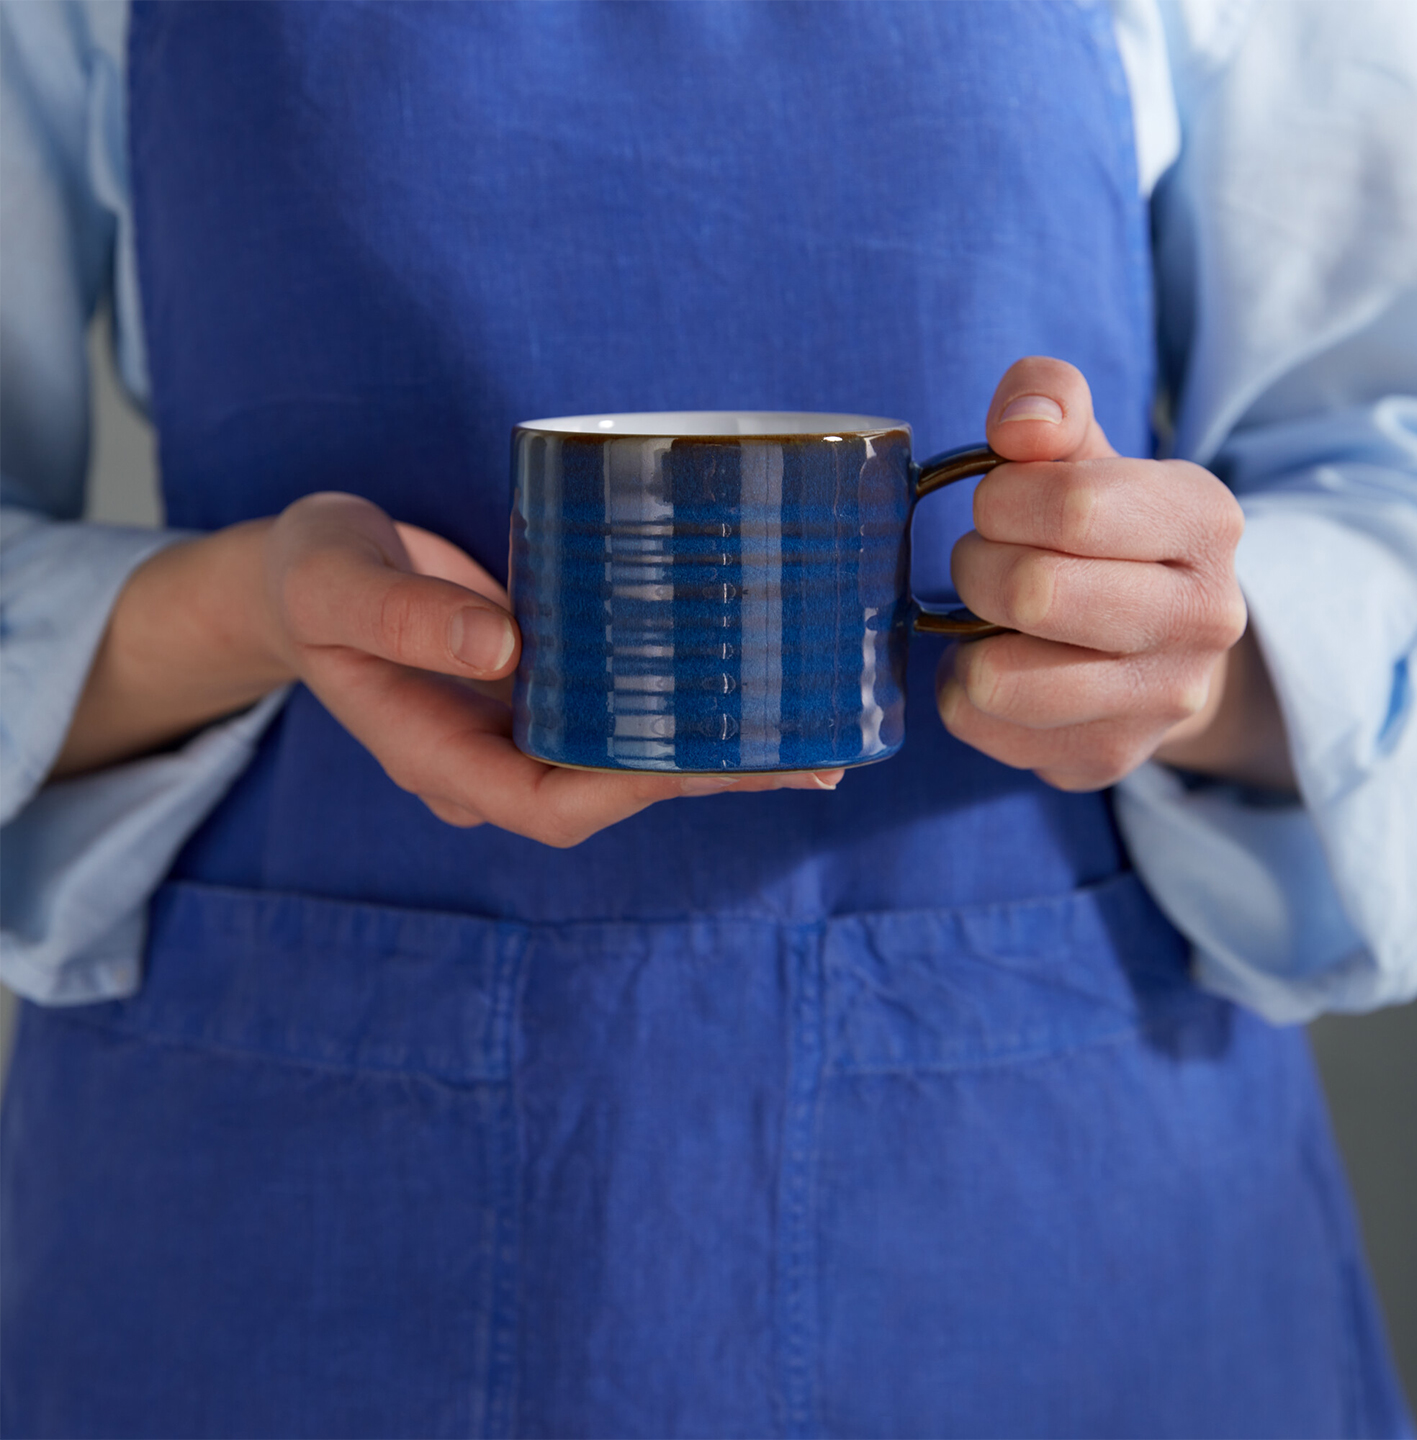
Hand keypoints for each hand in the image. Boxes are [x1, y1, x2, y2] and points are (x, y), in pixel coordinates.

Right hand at [55, 493, 841, 843]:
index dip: (626, 792)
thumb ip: (403, 615)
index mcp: (437, 756)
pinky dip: (682, 705)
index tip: (702, 759)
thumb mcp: (335, 581)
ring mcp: (520, 729)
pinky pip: (620, 711)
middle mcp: (492, 758)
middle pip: (610, 795)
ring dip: (714, 754)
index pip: (545, 805)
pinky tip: (748, 685)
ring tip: (812, 735)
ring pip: (625, 761)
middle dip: (705, 783)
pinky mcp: (544, 688)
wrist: (309, 572)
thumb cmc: (311, 576)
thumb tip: (505, 646)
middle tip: (806, 757)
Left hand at [936, 357, 1291, 791]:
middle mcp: (1204, 618)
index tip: (999, 503)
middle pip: (1035, 592)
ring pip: (1000, 679)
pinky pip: (980, 725)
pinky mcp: (1105, 757)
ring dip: (965, 637)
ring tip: (988, 618)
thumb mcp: (1085, 450)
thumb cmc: (1103, 534)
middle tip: (983, 560)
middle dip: (978, 566)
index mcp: (1206, 520)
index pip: (1076, 504)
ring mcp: (1161, 701)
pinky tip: (997, 665)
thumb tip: (1019, 425)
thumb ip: (1048, 401)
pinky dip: (962, 690)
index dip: (1003, 498)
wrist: (1160, 647)